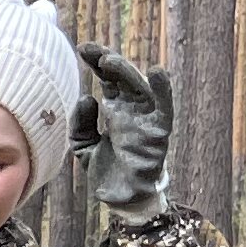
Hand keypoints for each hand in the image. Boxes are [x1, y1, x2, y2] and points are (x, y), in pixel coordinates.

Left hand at [75, 44, 174, 222]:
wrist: (120, 198)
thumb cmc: (106, 171)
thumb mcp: (83, 145)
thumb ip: (80, 123)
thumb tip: (86, 97)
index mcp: (115, 108)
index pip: (108, 78)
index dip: (97, 61)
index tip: (83, 47)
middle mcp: (132, 109)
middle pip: (123, 77)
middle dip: (107, 61)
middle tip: (90, 50)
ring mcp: (146, 119)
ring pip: (140, 87)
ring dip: (126, 72)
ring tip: (108, 61)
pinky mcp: (158, 132)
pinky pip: (165, 108)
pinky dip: (163, 91)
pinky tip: (157, 73)